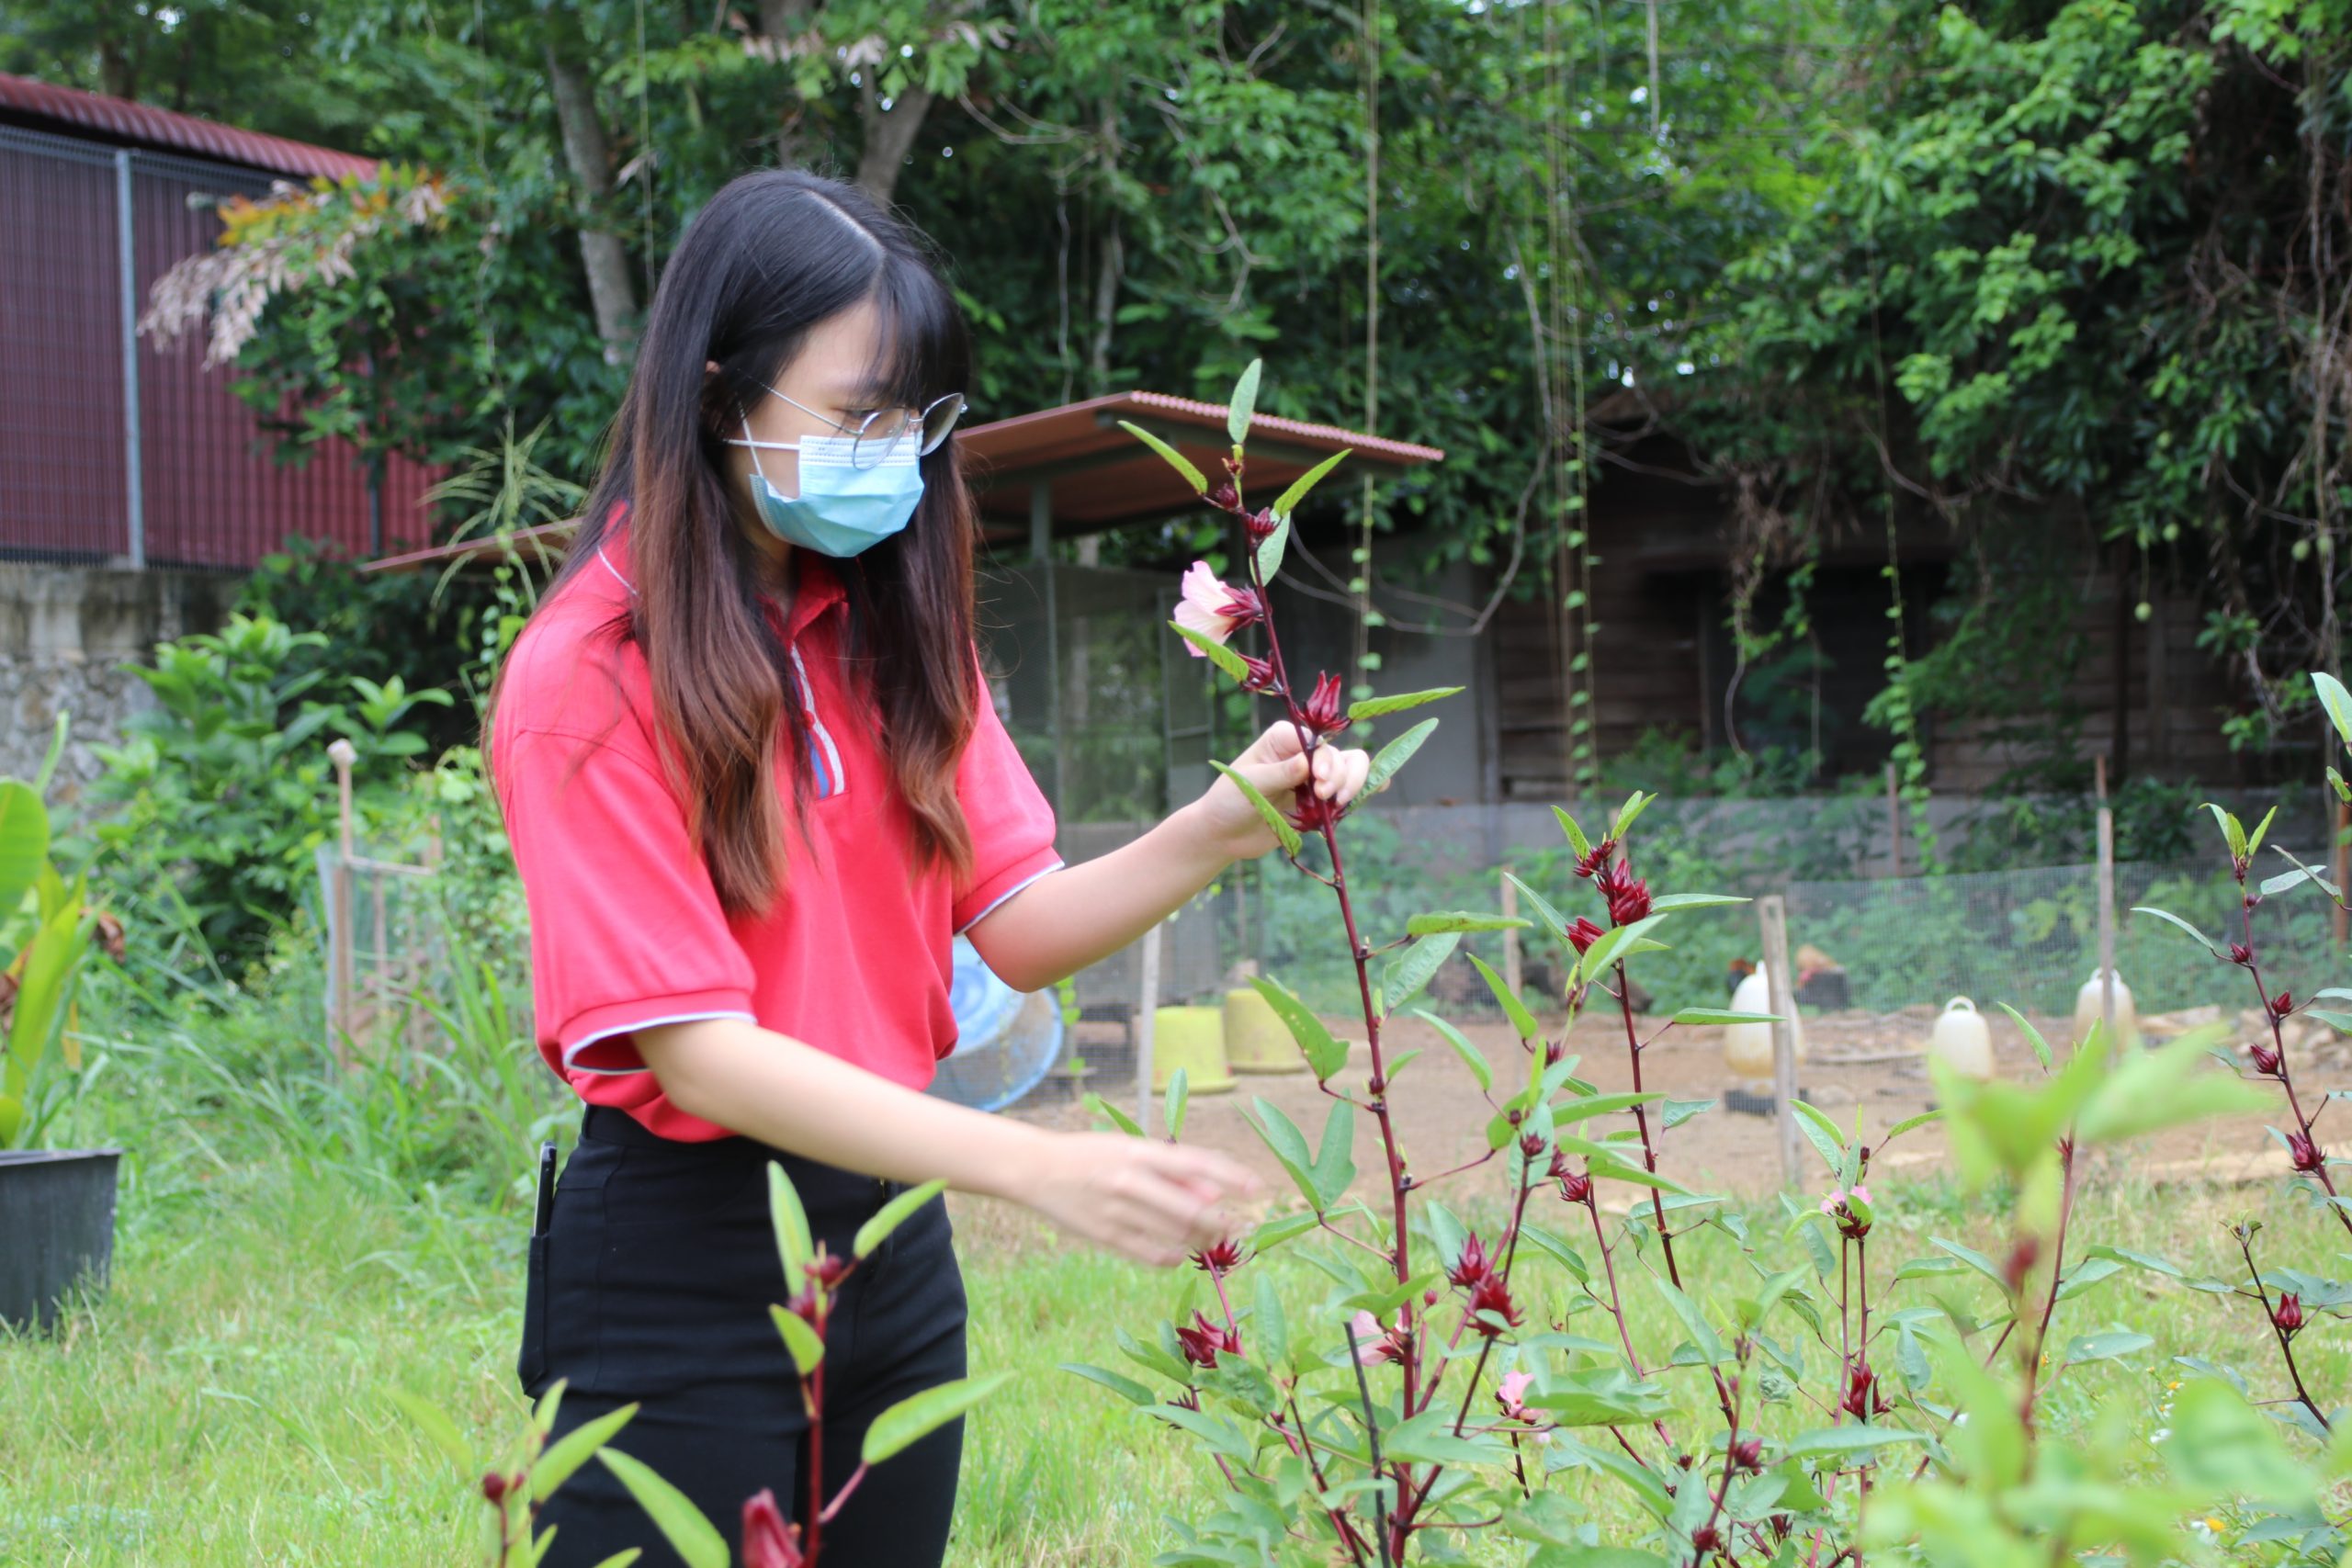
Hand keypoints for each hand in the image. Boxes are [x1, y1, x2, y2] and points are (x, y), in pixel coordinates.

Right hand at [1015, 1131, 1262, 1266]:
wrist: (1038, 1169)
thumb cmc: (1093, 1156)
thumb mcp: (1133, 1151)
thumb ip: (1172, 1173)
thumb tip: (1214, 1196)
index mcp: (1140, 1151)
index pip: (1198, 1162)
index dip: (1232, 1176)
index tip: (1257, 1187)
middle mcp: (1132, 1180)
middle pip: (1192, 1209)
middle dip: (1221, 1222)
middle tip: (1234, 1227)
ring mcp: (1118, 1211)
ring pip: (1175, 1235)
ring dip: (1201, 1241)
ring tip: (1210, 1239)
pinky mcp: (1106, 1236)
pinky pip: (1152, 1255)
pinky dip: (1173, 1257)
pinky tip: (1179, 1253)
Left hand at [1193, 719, 1374, 859]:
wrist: (1224, 834)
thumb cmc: (1229, 801)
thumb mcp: (1250, 784)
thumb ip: (1279, 773)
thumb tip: (1307, 763)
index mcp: (1285, 739)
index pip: (1318, 743)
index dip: (1326, 761)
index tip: (1318, 782)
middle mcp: (1304, 754)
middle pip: (1340, 756)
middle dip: (1340, 776)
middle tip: (1324, 798)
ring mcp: (1314, 778)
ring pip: (1352, 769)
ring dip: (1353, 785)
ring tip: (1337, 805)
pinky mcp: (1320, 801)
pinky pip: (1350, 792)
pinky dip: (1366, 788)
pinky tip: (1378, 788)